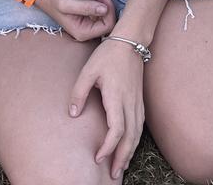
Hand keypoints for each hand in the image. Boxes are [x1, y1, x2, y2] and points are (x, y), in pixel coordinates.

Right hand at [37, 0, 115, 41]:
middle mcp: (87, 29)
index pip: (108, 26)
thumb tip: (105, 9)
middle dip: (106, 3)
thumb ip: (87, 7)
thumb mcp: (68, 3)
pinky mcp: (89, 13)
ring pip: (106, 11)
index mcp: (83, 32)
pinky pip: (101, 6)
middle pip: (109, 19)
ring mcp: (89, 21)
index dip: (110, 11)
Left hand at [69, 36, 145, 182]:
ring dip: (129, 151)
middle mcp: (130, 102)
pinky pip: (139, 125)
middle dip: (121, 157)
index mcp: (116, 96)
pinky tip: (129, 146)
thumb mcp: (88, 71)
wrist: (131, 40)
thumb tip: (73, 114)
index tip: (98, 157)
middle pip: (130, 137)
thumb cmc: (108, 55)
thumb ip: (79, 93)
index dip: (109, 146)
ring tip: (120, 166)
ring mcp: (137, 101)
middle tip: (113, 174)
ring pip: (137, 133)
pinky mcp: (140, 99)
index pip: (117, 129)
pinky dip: (135, 140)